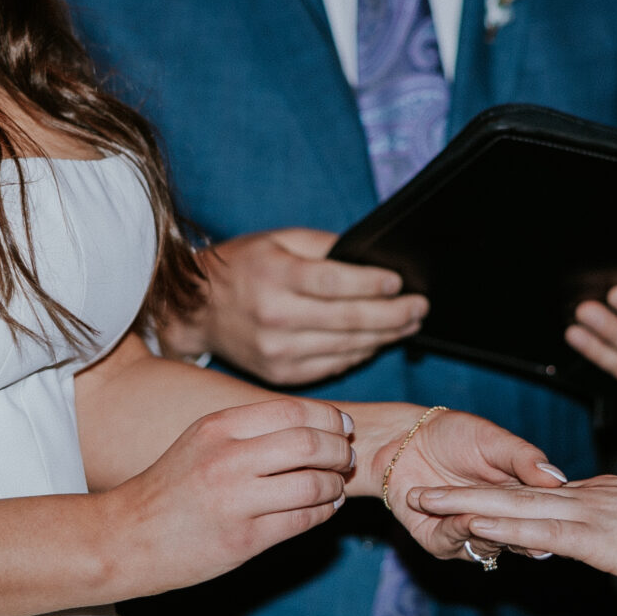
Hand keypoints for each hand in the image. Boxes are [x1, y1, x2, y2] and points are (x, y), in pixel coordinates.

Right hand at [106, 398, 355, 593]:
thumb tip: (312, 424)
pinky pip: (302, 520)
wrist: (127, 537)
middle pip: (310, 444)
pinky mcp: (243, 539)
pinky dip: (323, 512)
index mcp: (219, 427)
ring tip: (335, 486)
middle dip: (339, 451)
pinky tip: (323, 508)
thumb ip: (250, 430)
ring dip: (335, 485)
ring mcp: (236, 501)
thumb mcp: (203, 441)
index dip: (329, 419)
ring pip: (313, 484)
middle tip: (346, 459)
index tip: (343, 428)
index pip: (293, 411)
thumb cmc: (172, 488)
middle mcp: (228, 459)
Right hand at [163, 228, 426, 386]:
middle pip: (349, 321)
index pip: (334, 284)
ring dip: (385, 337)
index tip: (400, 282)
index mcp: (275, 278)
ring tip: (410, 323)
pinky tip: (377, 341)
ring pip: (347, 347)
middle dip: (393, 315)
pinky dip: (360, 353)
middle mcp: (276, 318)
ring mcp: (278, 352)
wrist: (196, 309)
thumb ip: (324, 247)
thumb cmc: (243, 267)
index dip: (372, 284)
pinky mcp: (282, 374)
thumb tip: (371, 260)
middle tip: (420, 307)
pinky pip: (334, 365)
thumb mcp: (279, 240)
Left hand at [368, 408, 566, 563]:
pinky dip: (457, 531)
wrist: (406, 438)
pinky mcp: (440, 541)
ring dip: (484, 531)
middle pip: (517, 538)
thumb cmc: (454, 434)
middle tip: (527, 532)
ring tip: (479, 516)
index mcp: (520, 498)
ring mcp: (469, 534)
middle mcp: (498, 521)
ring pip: (486, 545)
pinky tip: (458, 516)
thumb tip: (558, 479)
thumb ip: (524, 459)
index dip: (550, 521)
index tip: (559, 523)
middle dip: (520, 535)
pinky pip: (453, 544)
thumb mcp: (495, 440)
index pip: (541, 517)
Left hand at [408, 475, 616, 586]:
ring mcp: (586, 515)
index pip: (538, 496)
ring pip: (514, 505)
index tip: (465, 499)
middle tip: (422, 490)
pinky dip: (505, 525)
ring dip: (466, 504)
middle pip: (512, 493)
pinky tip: (476, 524)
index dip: (497, 495)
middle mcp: (584, 499)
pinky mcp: (593, 536)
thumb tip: (611, 534)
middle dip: (463, 492)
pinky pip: (540, 528)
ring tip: (425, 500)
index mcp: (598, 497)